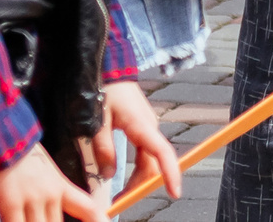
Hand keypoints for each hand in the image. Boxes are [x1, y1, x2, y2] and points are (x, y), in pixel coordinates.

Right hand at [0, 142, 101, 221]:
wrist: (6, 140)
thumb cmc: (24, 157)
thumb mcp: (48, 173)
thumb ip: (54, 193)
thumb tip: (51, 212)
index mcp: (62, 187)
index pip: (88, 208)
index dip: (99, 219)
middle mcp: (51, 196)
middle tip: (43, 218)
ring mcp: (32, 200)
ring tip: (30, 218)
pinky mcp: (10, 204)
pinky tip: (14, 220)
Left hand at [95, 80, 179, 198]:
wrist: (112, 71)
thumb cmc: (105, 93)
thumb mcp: (98, 122)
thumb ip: (103, 149)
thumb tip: (109, 175)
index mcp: (141, 127)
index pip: (163, 153)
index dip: (171, 173)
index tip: (175, 192)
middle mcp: (150, 128)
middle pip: (154, 164)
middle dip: (141, 186)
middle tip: (120, 201)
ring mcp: (148, 128)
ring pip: (149, 160)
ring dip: (137, 179)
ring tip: (119, 193)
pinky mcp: (143, 128)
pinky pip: (145, 153)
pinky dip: (137, 169)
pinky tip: (124, 176)